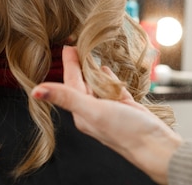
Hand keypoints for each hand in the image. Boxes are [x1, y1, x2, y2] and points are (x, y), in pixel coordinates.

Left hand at [32, 46, 180, 184]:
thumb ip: (67, 98)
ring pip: (98, 86)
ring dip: (94, 71)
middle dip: (79, 65)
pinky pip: (114, 90)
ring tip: (92, 54)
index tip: (68, 46)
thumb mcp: (94, 110)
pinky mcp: (125, 108)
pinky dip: (110, 79)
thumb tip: (36, 91)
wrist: (155, 146)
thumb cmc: (126, 131)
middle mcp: (93, 111)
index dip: (70, 65)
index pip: (71, 84)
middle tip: (78, 45)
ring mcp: (109, 110)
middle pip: (83, 83)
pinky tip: (108, 71)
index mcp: (82, 113)